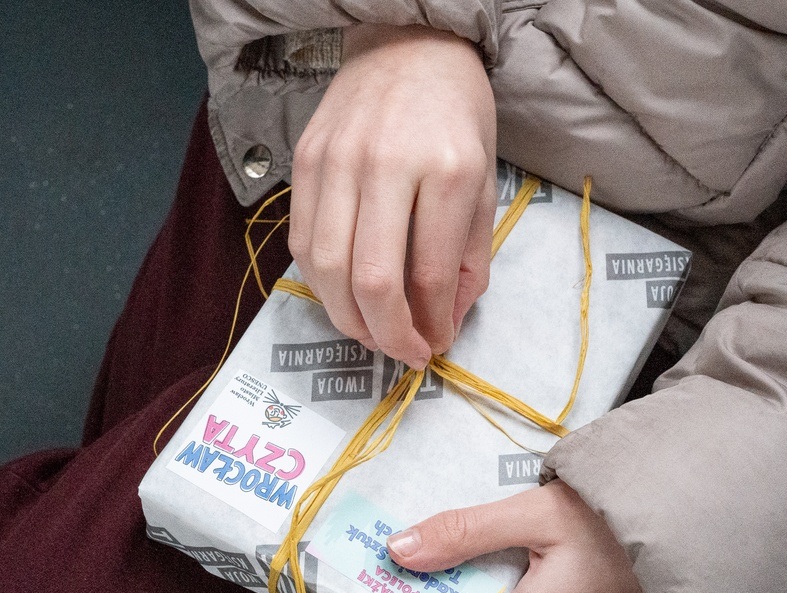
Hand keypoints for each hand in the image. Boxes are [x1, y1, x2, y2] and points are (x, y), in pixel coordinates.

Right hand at [289, 24, 496, 369]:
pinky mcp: (304, 161)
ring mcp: (337, 162)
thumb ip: (468, 257)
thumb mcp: (485, 181)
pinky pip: (301, 242)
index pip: (428, 275)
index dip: (428, 326)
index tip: (433, 347)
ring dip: (346, 317)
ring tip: (369, 331)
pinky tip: (342, 293)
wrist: (408, 45)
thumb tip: (444, 322)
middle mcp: (387, 165)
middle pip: (370, 280)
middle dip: (384, 334)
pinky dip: (320, 282)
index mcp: (448, 170)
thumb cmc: (454, 115)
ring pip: (326, 269)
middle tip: (399, 352)